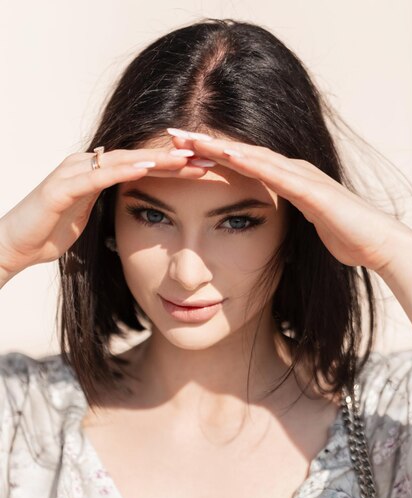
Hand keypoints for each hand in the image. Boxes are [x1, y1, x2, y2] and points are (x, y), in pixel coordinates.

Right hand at [0, 147, 208, 276]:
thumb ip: (111, 206)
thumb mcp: (90, 218)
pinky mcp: (60, 188)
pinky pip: (96, 177)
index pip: (142, 164)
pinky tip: (147, 167)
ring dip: (157, 158)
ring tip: (187, 157)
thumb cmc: (51, 232)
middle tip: (209, 155)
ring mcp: (72, 173)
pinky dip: (123, 171)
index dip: (173, 164)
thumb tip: (136, 206)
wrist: (14, 245)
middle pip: (138, 156)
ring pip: (122, 160)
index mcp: (96, 173)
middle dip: (174, 157)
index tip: (206, 166)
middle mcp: (86, 165)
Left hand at [168, 130, 402, 272]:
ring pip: (254, 156)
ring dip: (220, 146)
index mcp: (287, 179)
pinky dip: (251, 163)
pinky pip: (276, 174)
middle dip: (206, 143)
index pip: (242, 163)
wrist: (376, 244)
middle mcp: (293, 170)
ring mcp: (303, 176)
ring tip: (187, 138)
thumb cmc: (343, 236)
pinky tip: (227, 156)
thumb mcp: (303, 224)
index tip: (179, 151)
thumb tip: (267, 220)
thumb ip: (285, 216)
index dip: (210, 155)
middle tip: (170, 133)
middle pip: (242, 152)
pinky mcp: (313, 190)